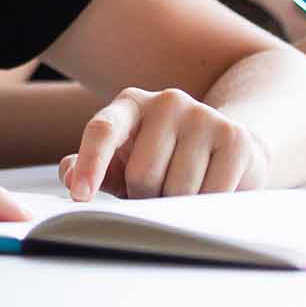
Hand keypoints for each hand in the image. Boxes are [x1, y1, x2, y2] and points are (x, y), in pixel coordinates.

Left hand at [58, 88, 267, 199]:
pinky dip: (206, 205)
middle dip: (145, 197)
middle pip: (142, 174)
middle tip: (156, 191)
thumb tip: (70, 177)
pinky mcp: (234, 137)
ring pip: (178, 188)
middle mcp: (165, 100)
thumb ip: (89, 167)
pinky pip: (212, 193)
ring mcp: (202, 115)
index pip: (102, 130)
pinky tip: (209, 190)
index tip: (80, 197)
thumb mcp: (122, 160)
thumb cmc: (163, 157)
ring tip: (183, 188)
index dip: (89, 165)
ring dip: (177, 205)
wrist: (226, 145)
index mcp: (129, 104)